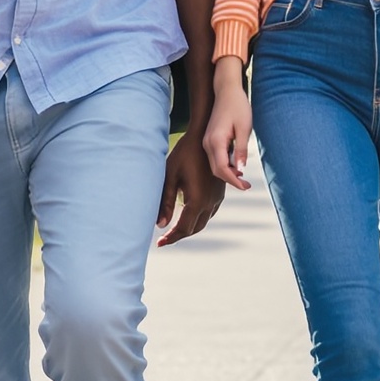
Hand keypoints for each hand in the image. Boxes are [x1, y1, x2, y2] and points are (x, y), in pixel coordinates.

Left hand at [157, 131, 226, 245]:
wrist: (205, 136)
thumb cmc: (184, 154)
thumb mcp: (170, 176)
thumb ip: (165, 201)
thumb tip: (159, 225)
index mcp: (197, 200)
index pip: (183, 228)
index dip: (171, 238)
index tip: (159, 243)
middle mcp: (210, 202)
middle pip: (194, 228)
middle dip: (179, 235)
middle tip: (164, 239)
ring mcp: (217, 197)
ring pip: (203, 222)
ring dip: (189, 229)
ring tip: (174, 231)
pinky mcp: (220, 192)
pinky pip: (209, 212)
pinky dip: (198, 219)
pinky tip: (188, 215)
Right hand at [201, 60, 253, 191]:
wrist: (226, 90)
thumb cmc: (238, 106)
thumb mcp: (244, 128)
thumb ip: (241, 149)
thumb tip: (241, 169)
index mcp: (216, 141)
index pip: (222, 169)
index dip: (234, 181)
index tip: (246, 187)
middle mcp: (207, 143)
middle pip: (216, 170)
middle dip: (231, 179)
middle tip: (247, 185)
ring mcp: (206, 141)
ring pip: (215, 165)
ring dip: (228, 173)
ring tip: (243, 176)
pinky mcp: (209, 139)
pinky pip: (215, 158)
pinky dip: (225, 165)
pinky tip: (236, 165)